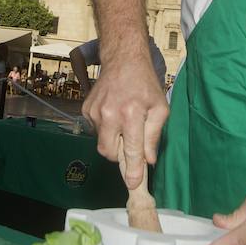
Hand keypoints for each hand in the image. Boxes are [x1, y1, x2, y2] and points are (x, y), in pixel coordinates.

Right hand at [82, 63, 166, 187]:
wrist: (123, 60)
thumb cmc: (145, 84)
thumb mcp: (159, 108)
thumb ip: (153, 136)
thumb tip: (148, 160)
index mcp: (130, 114)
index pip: (131, 150)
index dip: (133, 170)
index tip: (133, 184)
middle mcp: (109, 114)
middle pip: (108, 152)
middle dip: (119, 156)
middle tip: (129, 144)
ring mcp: (94, 112)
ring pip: (101, 142)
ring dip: (113, 139)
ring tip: (123, 120)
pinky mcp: (86, 109)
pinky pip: (95, 130)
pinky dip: (106, 128)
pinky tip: (114, 112)